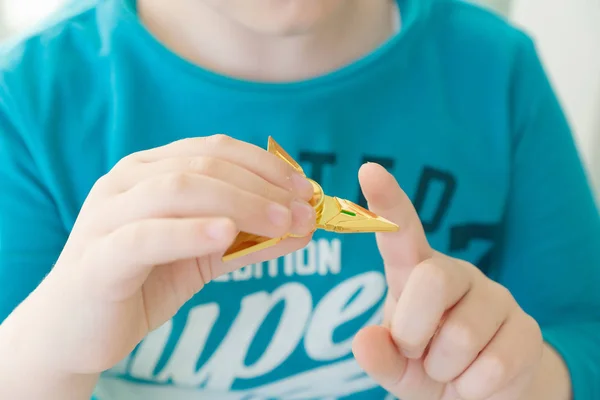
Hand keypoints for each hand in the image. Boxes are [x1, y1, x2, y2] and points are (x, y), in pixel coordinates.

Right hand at [35, 134, 315, 374]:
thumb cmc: (144, 282)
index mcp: (151, 170)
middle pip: (204, 166)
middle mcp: (127, 181)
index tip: (306, 188)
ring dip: (240, 203)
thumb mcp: (205, 256)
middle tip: (303, 211)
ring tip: (282, 222)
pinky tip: (226, 234)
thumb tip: (305, 227)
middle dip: (262, 187)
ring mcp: (107, 215)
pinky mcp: (97, 258)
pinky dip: (190, 231)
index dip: (266, 165)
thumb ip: (250, 240)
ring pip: (179, 190)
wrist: (78, 330)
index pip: (215, 150)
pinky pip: (145, 236)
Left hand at [352, 163, 543, 399]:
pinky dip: (472, 387)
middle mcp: (455, 274)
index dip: (387, 202)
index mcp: (415, 273)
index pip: (401, 232)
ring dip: (444, 368)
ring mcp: (495, 297)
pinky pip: (493, 365)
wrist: (479, 395)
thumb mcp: (395, 366)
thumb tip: (364, 340)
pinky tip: (475, 379)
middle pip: (431, 279)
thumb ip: (378, 355)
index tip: (368, 170)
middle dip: (414, 329)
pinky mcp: (527, 329)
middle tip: (414, 351)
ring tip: (447, 367)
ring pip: (462, 333)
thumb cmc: (427, 366)